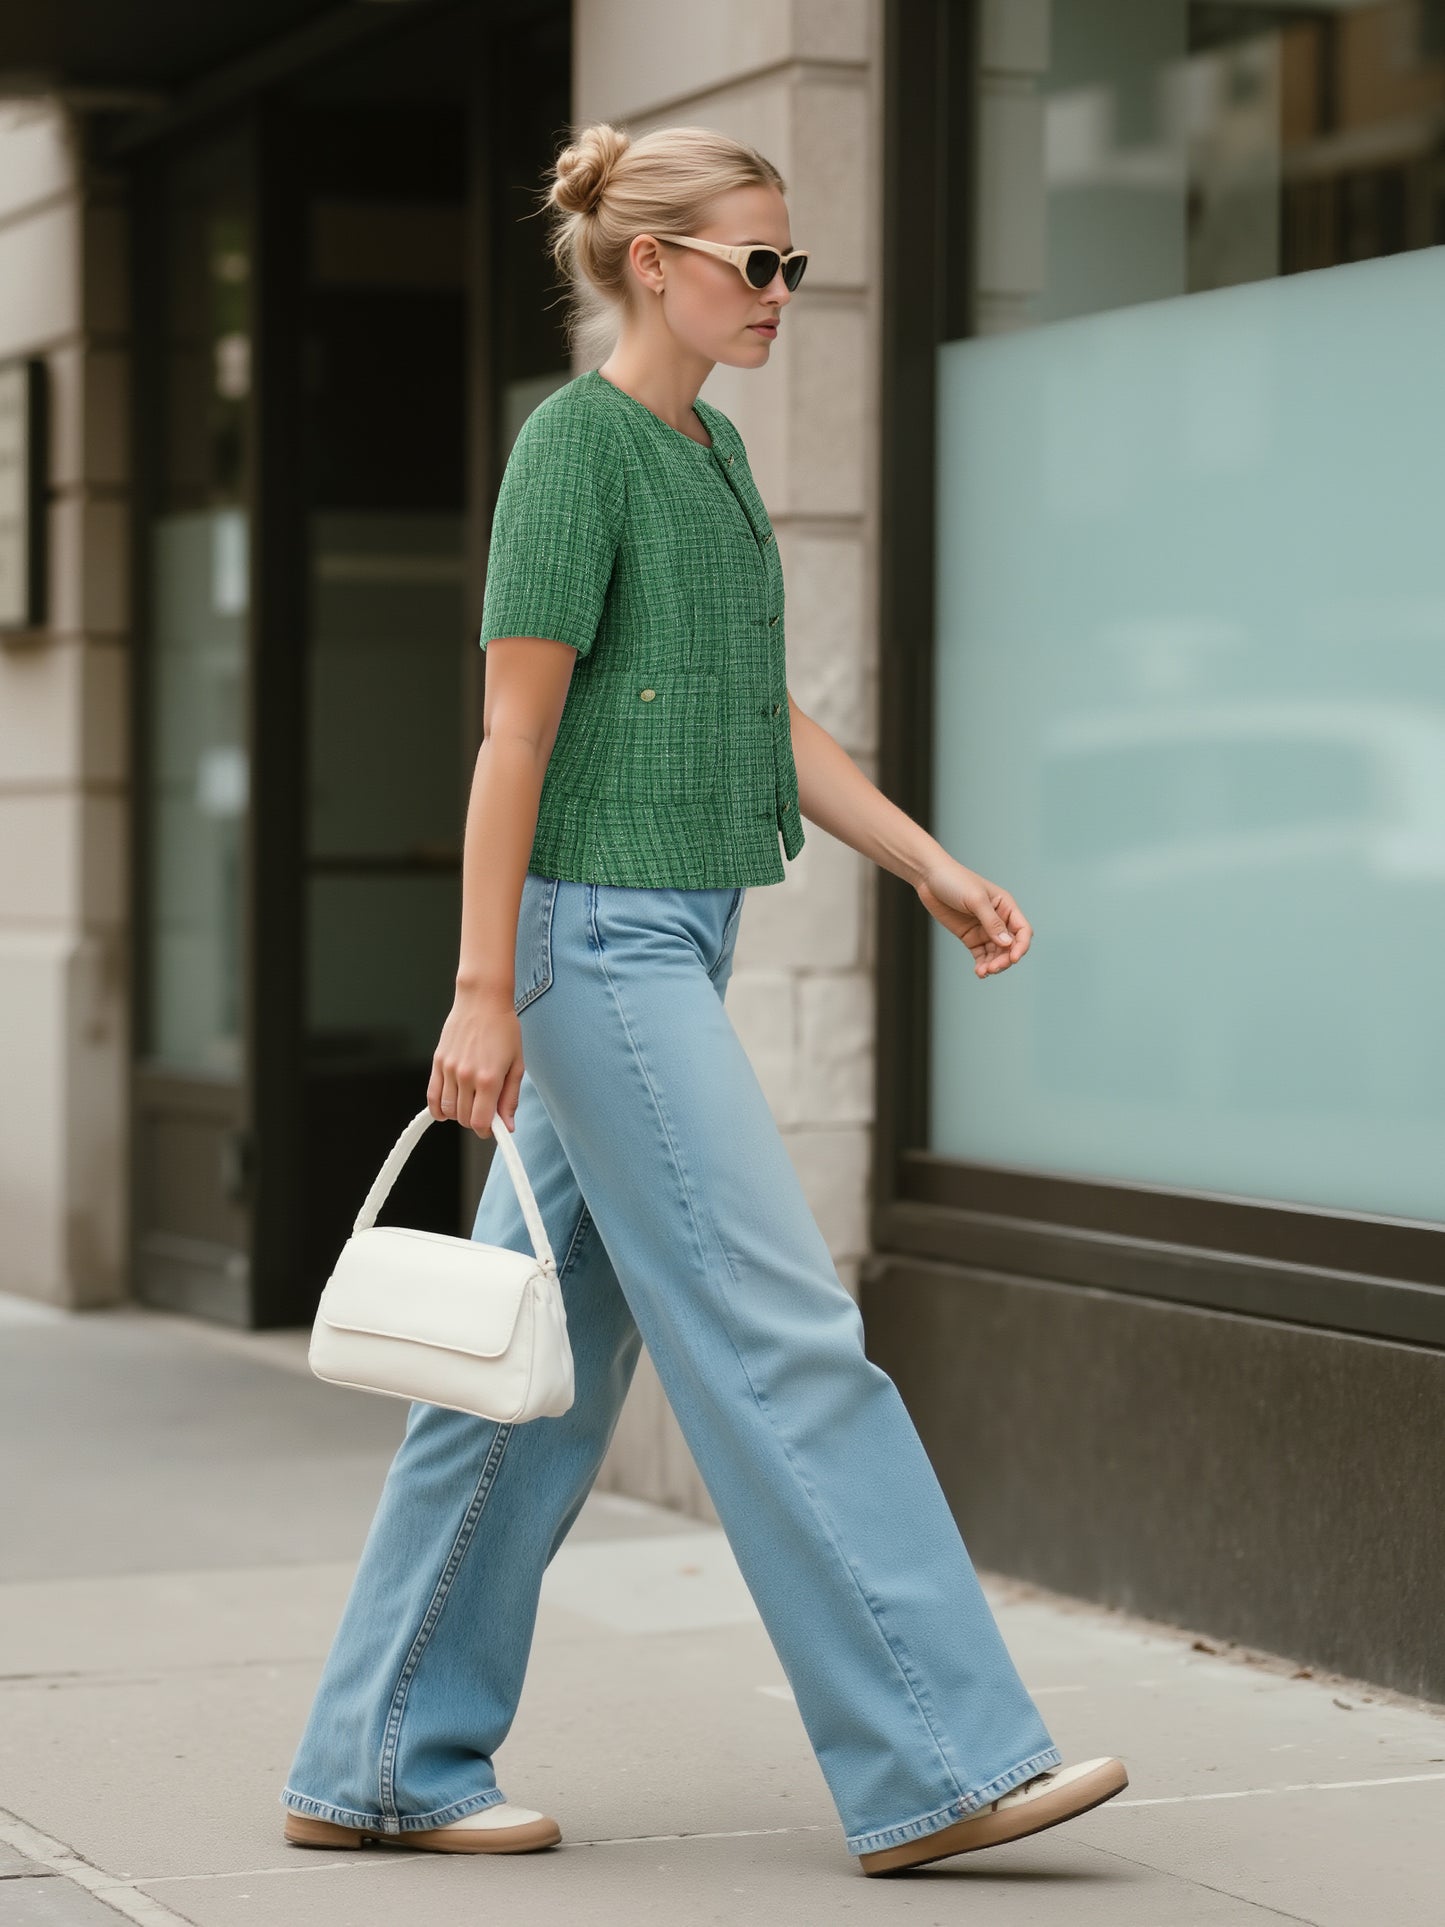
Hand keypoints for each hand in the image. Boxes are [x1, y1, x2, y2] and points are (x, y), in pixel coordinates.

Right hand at [428, 987, 524, 1135]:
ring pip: (448, 1110)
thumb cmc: (503, 1029)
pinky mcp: (438, 1062)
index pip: (480, 1122)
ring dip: (459, 1114)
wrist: (482, 1001)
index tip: (493, 1127)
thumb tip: (508, 1125)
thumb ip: (510, 1098)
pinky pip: (432, 1096)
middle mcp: (466, 1076)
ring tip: (470, 1103)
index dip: (487, 1131)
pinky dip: (437, 1109)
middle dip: (475, 1121)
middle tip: (485, 1111)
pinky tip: (446, 1110)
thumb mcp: (517, 1064)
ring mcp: (449, 1069)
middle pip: (463, 1119)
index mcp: (489, 1079)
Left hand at [915, 855, 1031, 978]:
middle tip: (993, 968)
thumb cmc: (955, 880)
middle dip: (1005, 959)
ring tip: (984, 972)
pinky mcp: (970, 937)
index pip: (1022, 930)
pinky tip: (979, 972)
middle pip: (1010, 946)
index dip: (1021, 946)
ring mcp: (984, 929)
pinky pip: (981, 955)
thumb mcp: (976, 899)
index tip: (1013, 958)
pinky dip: (982, 964)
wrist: (929, 878)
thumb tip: (1007, 943)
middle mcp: (998, 919)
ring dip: (993, 964)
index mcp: (1006, 906)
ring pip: (996, 954)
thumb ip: (992, 922)